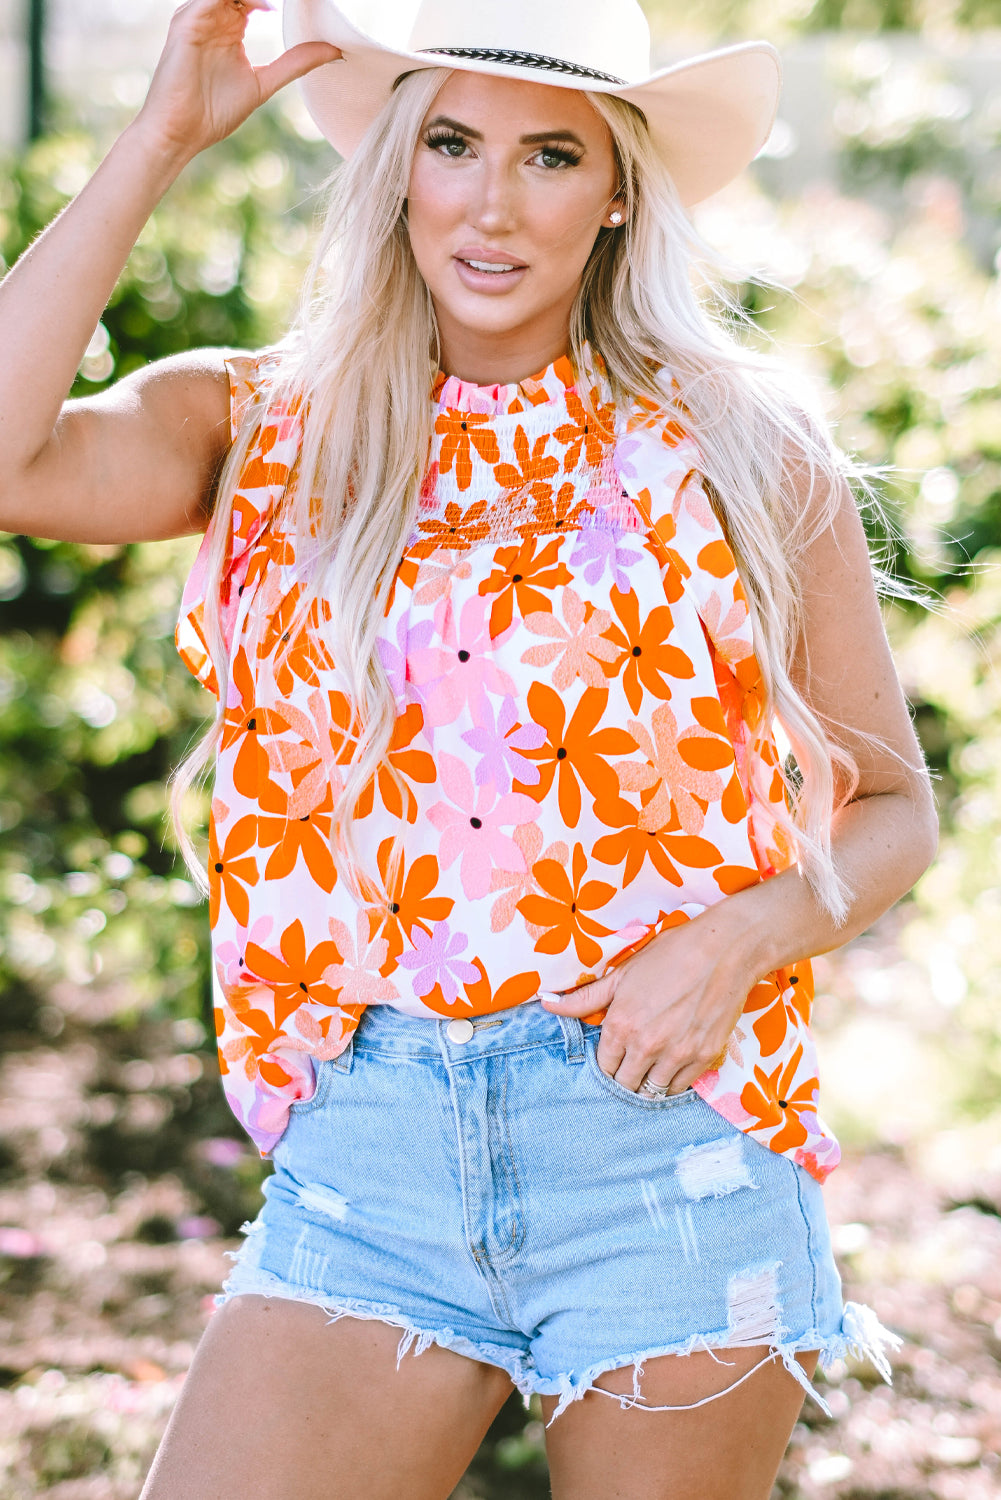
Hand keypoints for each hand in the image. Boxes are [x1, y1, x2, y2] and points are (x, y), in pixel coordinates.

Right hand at [133, 0, 341, 163]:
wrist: (179, 133)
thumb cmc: (214, 112)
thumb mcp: (264, 83)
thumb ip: (295, 64)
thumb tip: (334, 51)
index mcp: (229, 26)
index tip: (309, 3)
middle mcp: (212, 16)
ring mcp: (197, 16)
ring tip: (280, 2)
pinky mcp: (186, 23)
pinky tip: (265, 6)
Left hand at [540, 907, 758, 1095]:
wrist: (723, 950)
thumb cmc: (671, 955)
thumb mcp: (622, 973)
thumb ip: (584, 998)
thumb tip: (545, 1004)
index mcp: (621, 1025)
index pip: (603, 1067)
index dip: (607, 1063)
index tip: (613, 1056)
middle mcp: (646, 1045)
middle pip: (626, 1084)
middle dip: (625, 1077)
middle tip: (631, 1064)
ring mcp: (677, 1054)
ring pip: (653, 1091)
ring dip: (649, 1083)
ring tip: (651, 1067)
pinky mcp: (705, 1057)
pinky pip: (681, 1087)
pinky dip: (674, 1081)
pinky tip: (673, 1065)